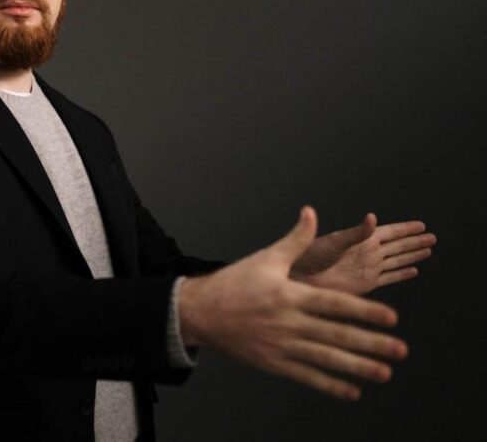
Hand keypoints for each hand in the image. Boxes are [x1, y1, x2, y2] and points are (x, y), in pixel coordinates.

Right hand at [179, 207, 407, 399]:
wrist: (200, 312)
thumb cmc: (235, 282)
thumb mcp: (265, 257)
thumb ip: (295, 239)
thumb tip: (311, 212)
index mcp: (289, 294)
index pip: (334, 304)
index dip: (364, 311)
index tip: (392, 318)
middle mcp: (287, 322)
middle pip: (336, 334)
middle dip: (371, 343)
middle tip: (401, 350)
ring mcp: (280, 345)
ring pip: (326, 359)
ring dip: (357, 368)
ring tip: (385, 372)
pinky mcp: (273, 363)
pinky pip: (306, 376)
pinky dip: (330, 385)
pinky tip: (353, 391)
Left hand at [291, 212, 435, 294]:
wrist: (298, 278)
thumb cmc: (311, 256)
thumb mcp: (335, 242)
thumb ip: (357, 233)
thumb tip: (373, 216)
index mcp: (361, 239)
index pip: (390, 232)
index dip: (406, 229)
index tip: (422, 225)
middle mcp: (367, 252)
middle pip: (398, 245)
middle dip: (414, 242)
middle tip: (432, 237)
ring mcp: (368, 268)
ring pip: (397, 260)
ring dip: (412, 256)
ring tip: (428, 250)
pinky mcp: (366, 284)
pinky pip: (390, 277)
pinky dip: (402, 274)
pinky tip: (413, 271)